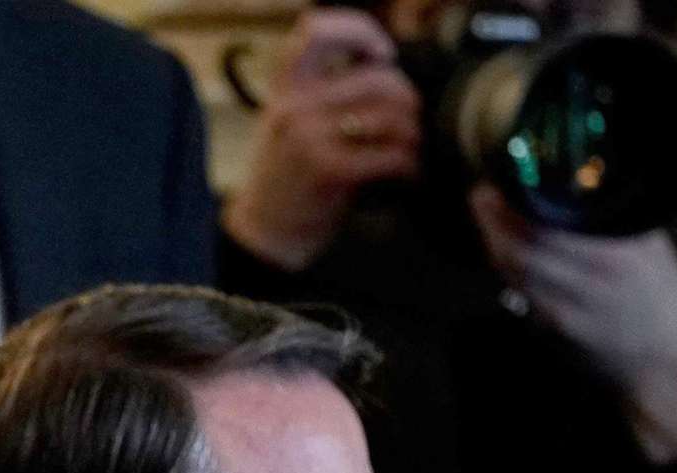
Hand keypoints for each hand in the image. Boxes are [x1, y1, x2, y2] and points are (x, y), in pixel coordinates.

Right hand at [222, 8, 419, 271]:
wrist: (262, 235)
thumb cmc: (285, 180)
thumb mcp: (289, 124)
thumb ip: (321, 92)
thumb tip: (383, 67)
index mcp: (286, 91)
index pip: (316, 32)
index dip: (359, 32)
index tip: (379, 56)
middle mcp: (295, 108)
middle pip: (380, 78)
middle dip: (408, 101)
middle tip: (407, 124)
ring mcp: (310, 139)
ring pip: (393, 116)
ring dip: (413, 136)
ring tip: (408, 151)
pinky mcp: (330, 171)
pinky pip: (393, 155)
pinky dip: (410, 167)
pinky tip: (405, 175)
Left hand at [469, 185, 676, 463]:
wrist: (661, 362)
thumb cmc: (662, 298)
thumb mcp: (654, 251)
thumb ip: (619, 223)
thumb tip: (586, 187)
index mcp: (615, 257)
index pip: (549, 226)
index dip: (514, 205)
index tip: (500, 182)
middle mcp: (586, 284)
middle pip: (520, 249)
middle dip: (492, 221)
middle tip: (480, 195)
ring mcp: (564, 310)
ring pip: (513, 271)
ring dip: (491, 242)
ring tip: (485, 216)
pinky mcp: (552, 329)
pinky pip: (519, 290)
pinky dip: (505, 267)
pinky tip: (499, 248)